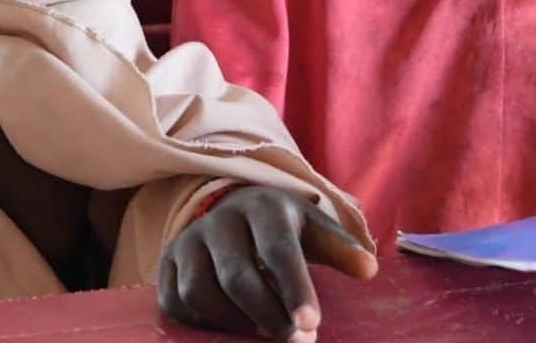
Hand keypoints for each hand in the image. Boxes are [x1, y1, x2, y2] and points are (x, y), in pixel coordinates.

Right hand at [158, 187, 376, 340]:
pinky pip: (176, 303)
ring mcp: (189, 240)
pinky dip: (203, 324)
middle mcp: (220, 219)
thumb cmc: (283, 229)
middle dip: (267, 315)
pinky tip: (231, 327)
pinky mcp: (167, 263)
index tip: (311, 324)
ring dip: (235, 323)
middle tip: (294, 339)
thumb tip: (368, 269)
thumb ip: (341, 249)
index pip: (277, 248)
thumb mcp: (314, 229)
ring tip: (265, 332)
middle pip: (237, 276)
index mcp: (262, 206)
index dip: (294, 288)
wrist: (233, 210)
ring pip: (201, 292)